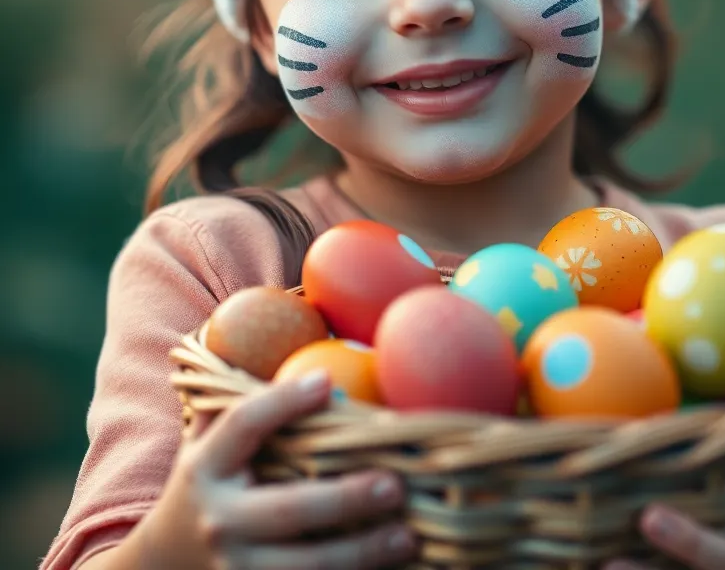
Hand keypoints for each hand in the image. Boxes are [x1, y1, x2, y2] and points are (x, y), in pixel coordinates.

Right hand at [141, 370, 414, 569]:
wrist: (159, 568)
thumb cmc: (206, 486)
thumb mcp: (206, 443)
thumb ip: (241, 401)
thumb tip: (302, 334)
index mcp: (205, 466)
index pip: (242, 425)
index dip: (282, 402)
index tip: (325, 380)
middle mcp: (218, 519)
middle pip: (288, 510)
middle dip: (344, 499)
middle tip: (395, 482)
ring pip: (304, 567)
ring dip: (362, 552)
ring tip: (409, 534)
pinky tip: (393, 567)